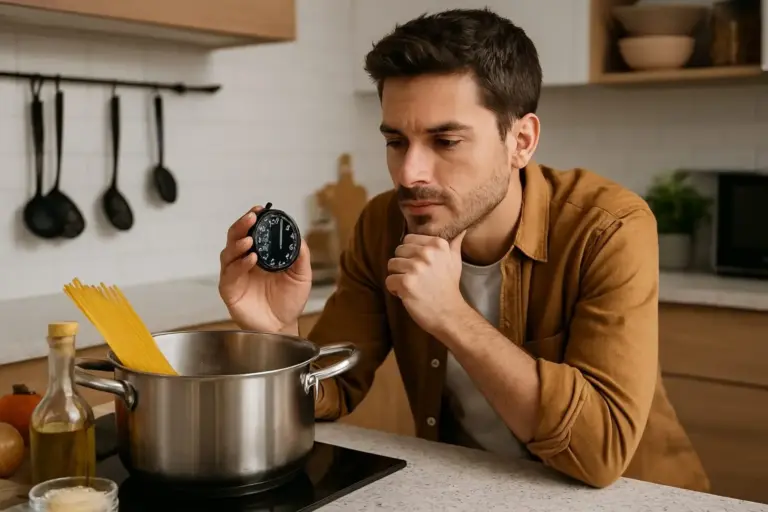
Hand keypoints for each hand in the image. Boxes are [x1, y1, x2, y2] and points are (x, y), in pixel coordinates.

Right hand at [218, 205, 311, 332]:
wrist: (283, 325)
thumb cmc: (289, 301)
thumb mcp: (301, 275)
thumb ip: (301, 255)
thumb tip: (298, 235)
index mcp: (260, 255)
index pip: (251, 231)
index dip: (253, 219)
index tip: (260, 210)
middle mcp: (244, 262)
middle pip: (235, 237)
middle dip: (241, 225)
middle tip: (251, 218)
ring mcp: (236, 275)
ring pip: (228, 253)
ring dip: (238, 244)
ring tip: (250, 240)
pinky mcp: (230, 290)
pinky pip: (230, 274)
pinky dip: (239, 265)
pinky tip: (250, 260)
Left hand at [386, 231, 467, 335]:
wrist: (449, 313)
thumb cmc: (449, 286)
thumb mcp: (455, 261)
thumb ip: (454, 244)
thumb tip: (461, 230)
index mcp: (437, 244)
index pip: (408, 239)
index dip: (410, 253)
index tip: (419, 265)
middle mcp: (426, 253)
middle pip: (398, 251)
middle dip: (402, 264)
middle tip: (414, 277)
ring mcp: (415, 267)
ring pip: (391, 265)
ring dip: (397, 276)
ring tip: (410, 285)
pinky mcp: (406, 282)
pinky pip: (389, 280)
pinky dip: (394, 289)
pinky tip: (405, 294)